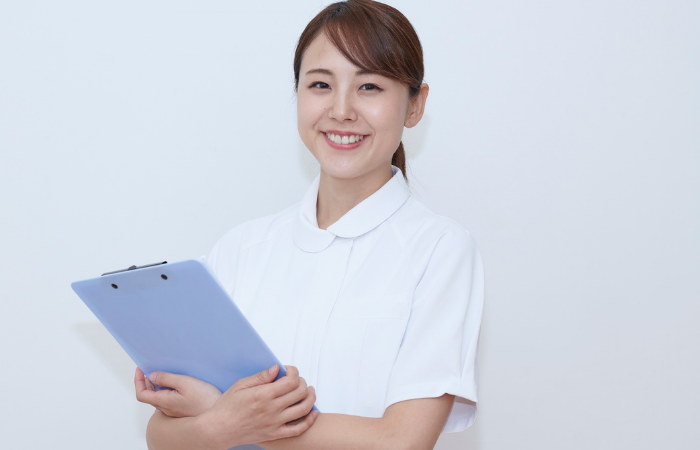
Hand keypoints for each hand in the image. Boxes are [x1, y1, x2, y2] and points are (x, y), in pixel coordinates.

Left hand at [134, 367, 221, 417]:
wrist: (217, 415)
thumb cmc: (204, 399)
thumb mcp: (185, 382)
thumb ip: (167, 378)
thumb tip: (153, 376)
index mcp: (164, 402)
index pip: (142, 394)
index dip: (138, 381)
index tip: (140, 369)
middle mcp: (166, 408)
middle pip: (148, 396)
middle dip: (145, 381)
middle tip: (148, 368)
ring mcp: (173, 410)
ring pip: (157, 397)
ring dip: (155, 385)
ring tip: (160, 373)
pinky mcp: (181, 409)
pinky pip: (167, 399)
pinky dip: (164, 389)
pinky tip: (173, 381)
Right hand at [196, 364, 318, 448]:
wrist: (218, 430)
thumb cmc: (227, 407)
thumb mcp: (241, 385)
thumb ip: (261, 377)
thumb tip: (276, 368)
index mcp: (263, 395)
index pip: (290, 380)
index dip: (294, 372)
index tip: (289, 370)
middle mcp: (272, 409)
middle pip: (299, 392)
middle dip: (303, 382)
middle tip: (298, 380)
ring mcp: (275, 423)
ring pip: (303, 409)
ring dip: (311, 397)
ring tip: (309, 391)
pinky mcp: (275, 434)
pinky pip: (298, 429)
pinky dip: (310, 421)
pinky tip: (313, 413)